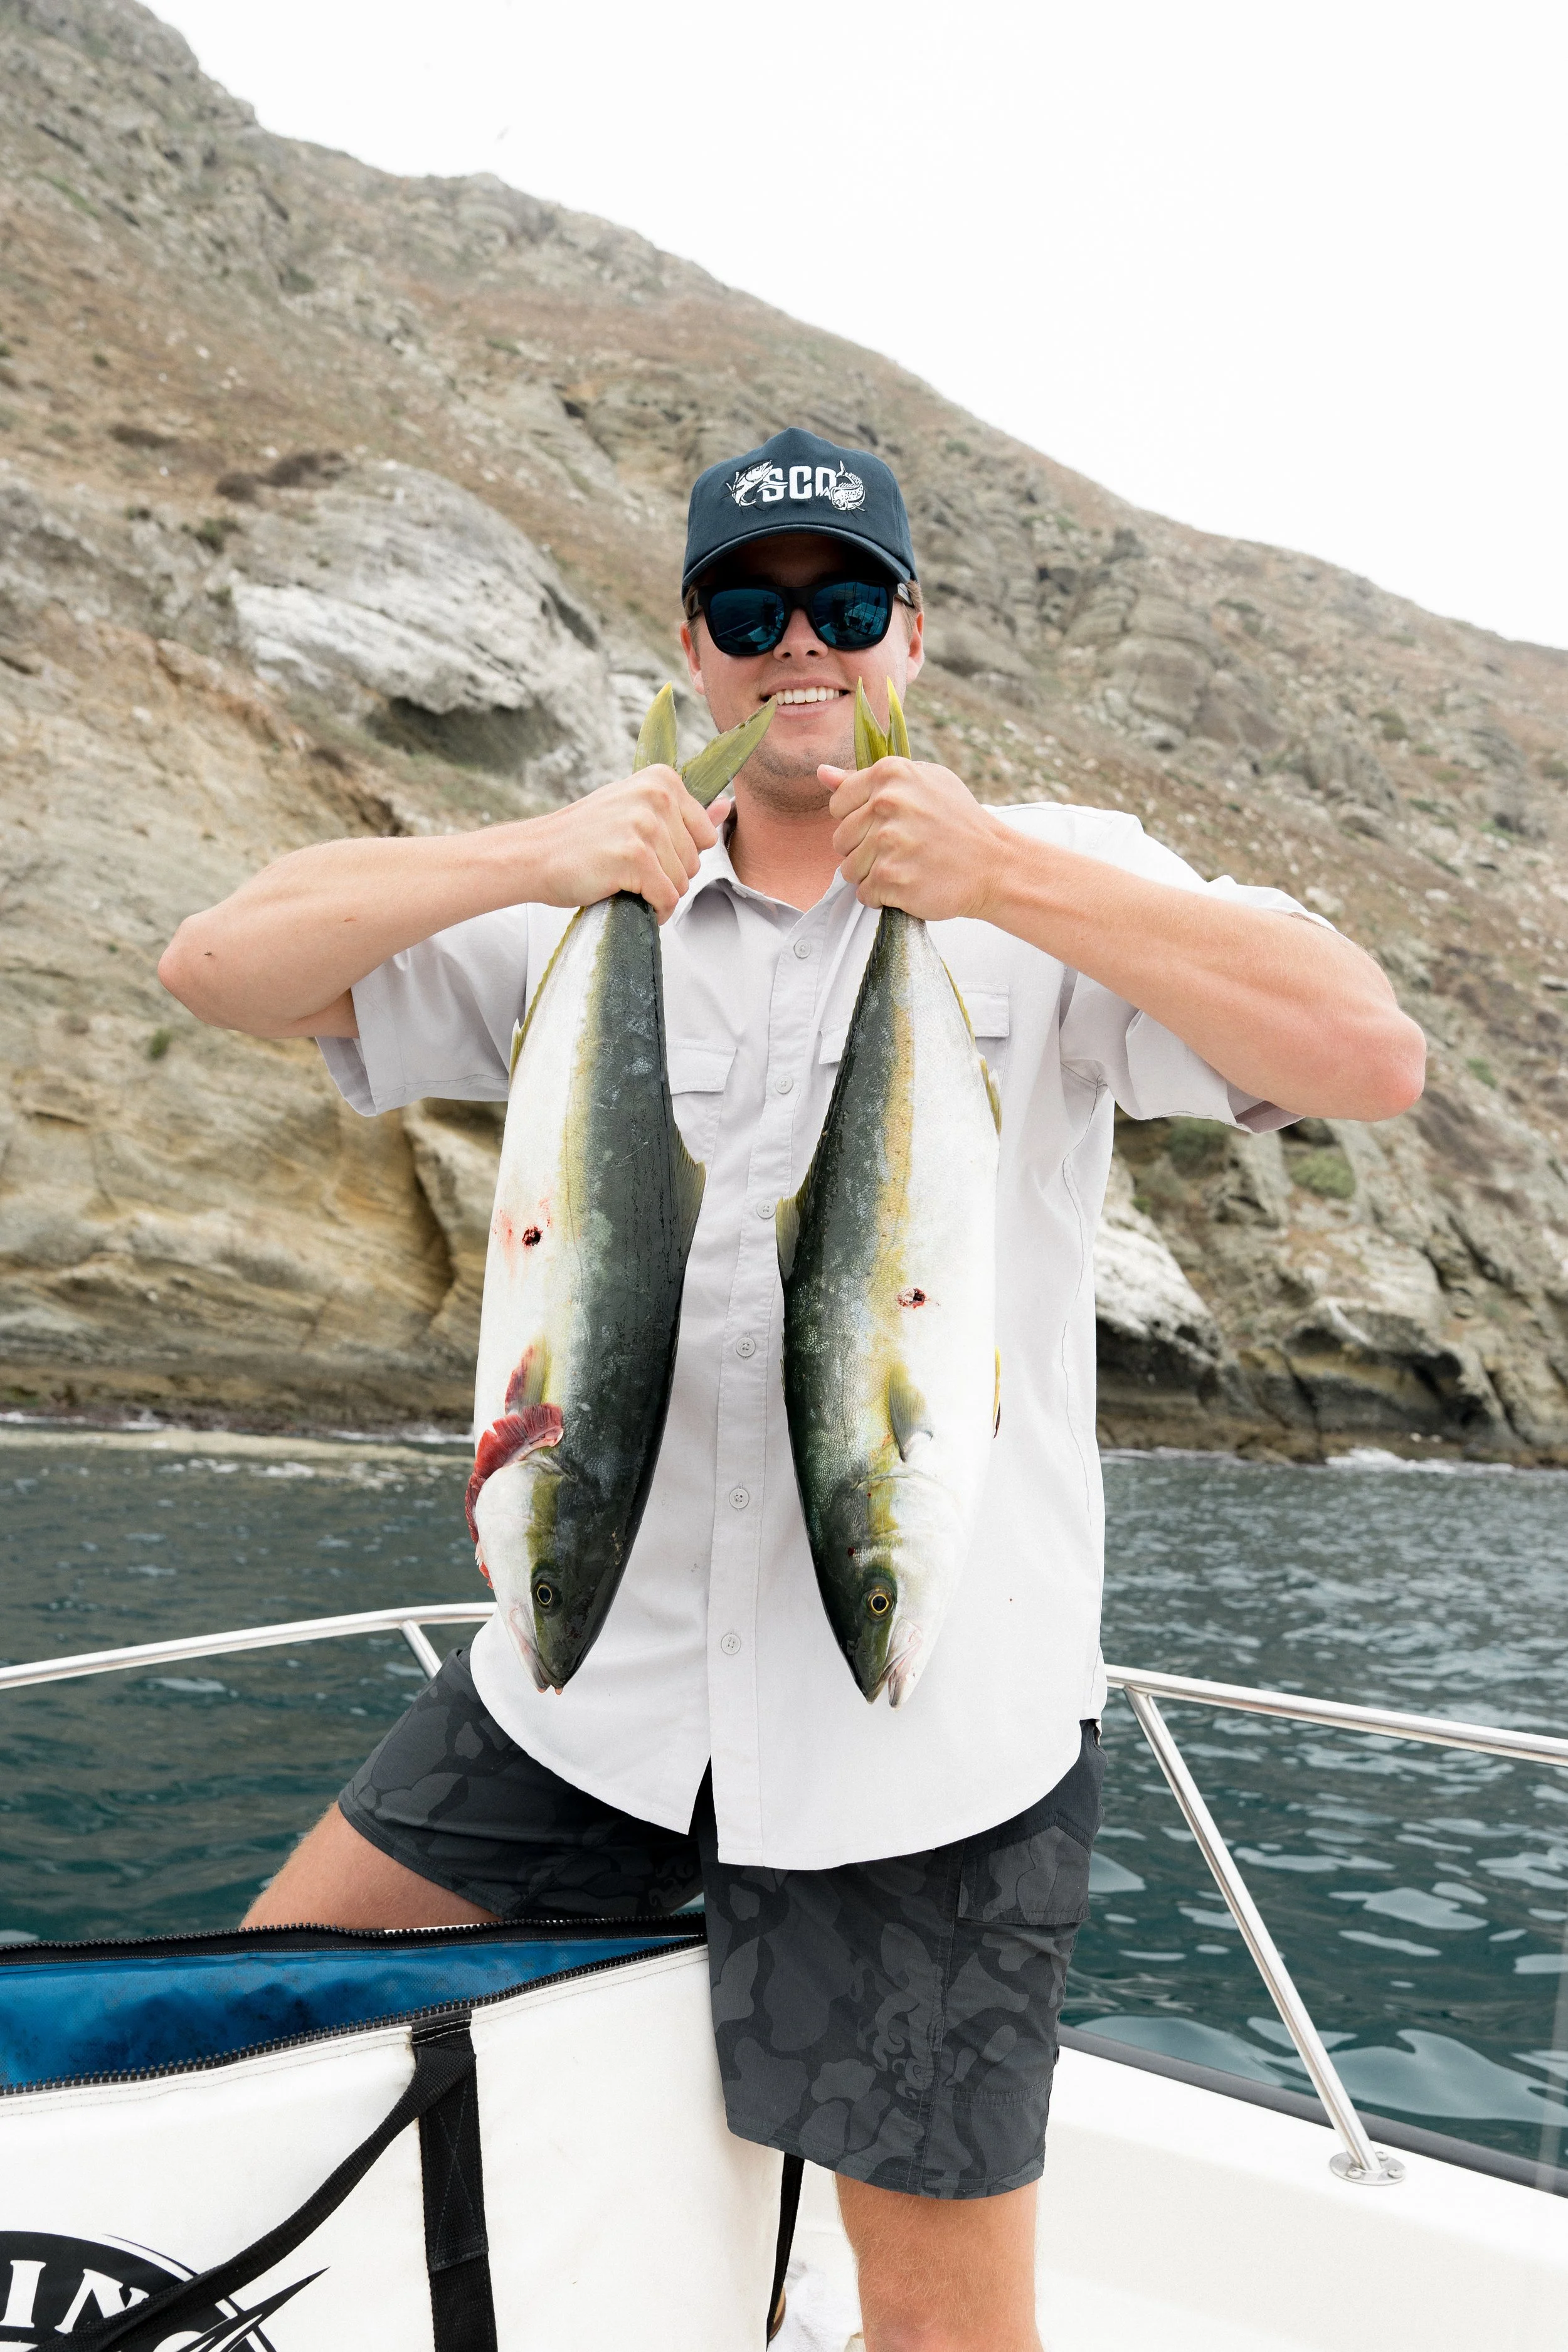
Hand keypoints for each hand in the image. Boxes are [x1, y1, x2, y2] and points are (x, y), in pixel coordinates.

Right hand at [528, 765, 719, 922]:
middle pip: (695, 861)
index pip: (704, 835)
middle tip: (628, 868)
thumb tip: (728, 807)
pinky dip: (652, 911)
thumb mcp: (635, 811)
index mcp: (661, 779)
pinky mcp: (634, 857)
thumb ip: (683, 812)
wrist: (535, 855)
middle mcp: (657, 796)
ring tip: (623, 880)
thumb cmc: (584, 837)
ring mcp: (646, 826)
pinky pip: (666, 899)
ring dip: (656, 894)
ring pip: (682, 883)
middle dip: (667, 876)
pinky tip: (627, 899)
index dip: (676, 855)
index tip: (644, 852)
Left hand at [824, 757, 1006, 921]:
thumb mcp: (922, 784)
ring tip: (906, 867)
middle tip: (902, 851)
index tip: (886, 826)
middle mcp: (887, 803)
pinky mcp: (892, 878)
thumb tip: (821, 773)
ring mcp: (889, 842)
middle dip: (864, 850)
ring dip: (873, 875)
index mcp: (891, 774)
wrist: (995, 865)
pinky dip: (883, 896)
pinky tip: (910, 884)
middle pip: (840, 839)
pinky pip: (864, 894)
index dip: (859, 820)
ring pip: (848, 869)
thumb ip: (868, 779)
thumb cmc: (958, 822)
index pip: (838, 803)